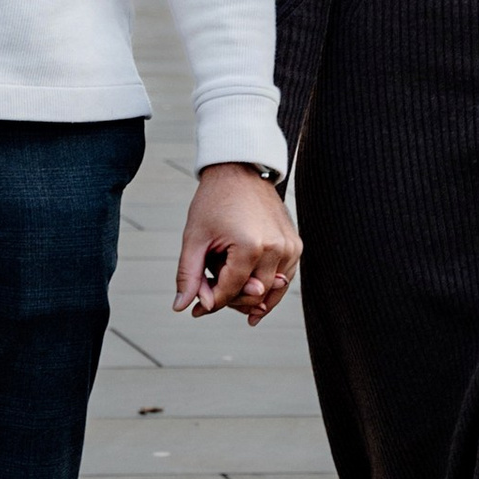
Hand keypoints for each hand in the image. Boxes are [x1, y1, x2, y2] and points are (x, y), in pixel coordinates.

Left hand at [175, 164, 299, 323]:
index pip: (231, 291)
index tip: (195, 307)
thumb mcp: (195, 238)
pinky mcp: (296, 245)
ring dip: (251, 298)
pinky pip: (284, 278)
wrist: (239, 171)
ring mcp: (290, 247)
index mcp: (251, 247)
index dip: (210, 302)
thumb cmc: (215, 201)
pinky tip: (252, 293)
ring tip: (229, 297)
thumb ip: (189, 275)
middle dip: (230, 301)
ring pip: (273, 292)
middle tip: (209, 297)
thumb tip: (182, 307)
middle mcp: (277, 249)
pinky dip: (269, 288)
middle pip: (254, 296)